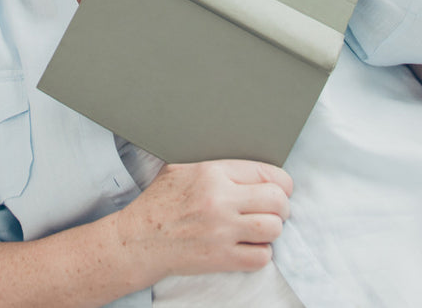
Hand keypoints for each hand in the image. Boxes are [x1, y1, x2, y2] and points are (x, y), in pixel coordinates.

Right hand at [116, 160, 291, 279]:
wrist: (140, 239)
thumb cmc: (160, 202)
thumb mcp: (181, 168)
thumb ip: (213, 164)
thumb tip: (243, 164)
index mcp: (212, 172)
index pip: (267, 172)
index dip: (281, 182)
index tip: (281, 188)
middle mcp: (221, 200)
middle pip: (277, 201)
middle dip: (282, 206)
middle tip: (275, 210)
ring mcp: (222, 231)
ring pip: (274, 228)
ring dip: (272, 229)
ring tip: (262, 228)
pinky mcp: (222, 258)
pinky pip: (261, 257)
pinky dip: (261, 253)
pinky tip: (250, 246)